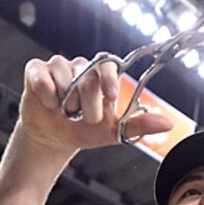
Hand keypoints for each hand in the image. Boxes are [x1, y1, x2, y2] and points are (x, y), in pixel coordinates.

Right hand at [18, 55, 172, 156]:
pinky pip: (41, 75)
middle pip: (88, 75)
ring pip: (64, 74)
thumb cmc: (85, 131)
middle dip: (88, 102)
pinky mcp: (36, 72)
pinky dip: (47, 93)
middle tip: (85, 118)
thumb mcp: (114, 132)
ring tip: (65, 112)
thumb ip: (139, 126)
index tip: (111, 95)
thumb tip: (167, 124)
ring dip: (66, 101)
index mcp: (101, 77)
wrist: (56, 139)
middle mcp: (80, 68)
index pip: (108, 65)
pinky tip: (50, 105)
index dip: (109, 77)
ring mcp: (58, 68)